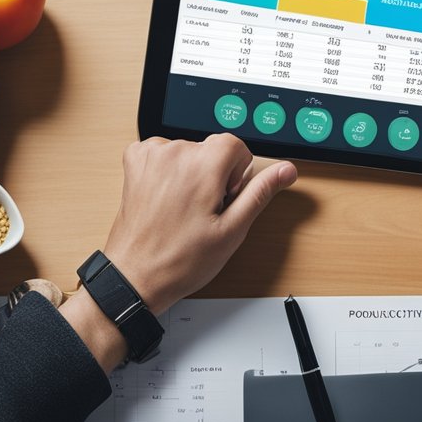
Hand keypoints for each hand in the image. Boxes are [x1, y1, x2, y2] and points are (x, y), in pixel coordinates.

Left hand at [61, 135, 295, 369]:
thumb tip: (286, 171)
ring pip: (189, 150)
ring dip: (191, 172)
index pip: (236, 145)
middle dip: (215, 173)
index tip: (225, 196)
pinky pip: (163, 152)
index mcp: (203, 166)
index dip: (237, 173)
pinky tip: (167, 196)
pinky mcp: (135, 162)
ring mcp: (152, 155)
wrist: (135, 276)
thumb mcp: (232, 231)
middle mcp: (175, 153)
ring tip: (183, 208)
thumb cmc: (180, 260)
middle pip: (212, 147)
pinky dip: (168, 169)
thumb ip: (260, 193)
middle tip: (204, 209)